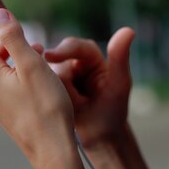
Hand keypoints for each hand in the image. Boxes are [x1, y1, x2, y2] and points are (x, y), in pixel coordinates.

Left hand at [0, 0, 74, 166]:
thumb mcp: (33, 67)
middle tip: (12, 19)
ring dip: (16, 55)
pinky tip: (36, 76)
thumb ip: (14, 38)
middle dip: (3, 34)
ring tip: (39, 51)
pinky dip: (19, 72)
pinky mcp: (6, 113)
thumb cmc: (47, 108)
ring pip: (2, 68)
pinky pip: (8, 84)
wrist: (53, 151)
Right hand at [43, 27, 134, 150]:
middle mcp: (72, 64)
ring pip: (44, 75)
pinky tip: (47, 106)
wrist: (100, 138)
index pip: (76, 47)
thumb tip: (129, 29)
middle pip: (54, 61)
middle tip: (59, 93)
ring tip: (67, 107)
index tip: (49, 56)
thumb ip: (120, 58)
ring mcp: (59, 78)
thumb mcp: (119, 85)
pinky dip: (42, 96)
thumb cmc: (114, 111)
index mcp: (91, 58)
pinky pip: (38, 88)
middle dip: (56, 76)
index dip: (63, 50)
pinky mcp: (49, 91)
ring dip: (51, 89)